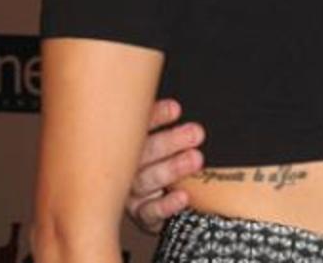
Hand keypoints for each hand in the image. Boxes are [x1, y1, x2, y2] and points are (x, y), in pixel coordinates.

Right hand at [124, 99, 203, 233]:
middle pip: (144, 153)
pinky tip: (182, 196)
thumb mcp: (165, 140)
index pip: (139, 126)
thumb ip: (169, 126)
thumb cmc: (163, 160)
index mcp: (130, 143)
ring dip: (172, 169)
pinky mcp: (141, 215)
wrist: (156, 200)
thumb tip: (181, 108)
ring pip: (146, 180)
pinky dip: (166, 205)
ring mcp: (131, 192)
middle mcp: (126, 167)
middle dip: (170, 142)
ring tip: (195, 159)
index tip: (176, 109)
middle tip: (196, 133)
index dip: (156, 116)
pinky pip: (150, 212)